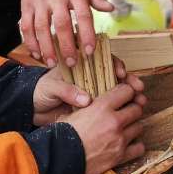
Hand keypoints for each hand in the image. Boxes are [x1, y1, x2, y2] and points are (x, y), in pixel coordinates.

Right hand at [20, 0, 113, 67]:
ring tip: (52, 63)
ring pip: (41, 28)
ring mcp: (40, 2)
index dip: (87, 34)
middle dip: (66, 46)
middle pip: (62, 24)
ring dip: (46, 47)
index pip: (83, 16)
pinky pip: (26, 26)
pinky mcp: (26, 6)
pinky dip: (30, 42)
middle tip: (72, 63)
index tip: (90, 51)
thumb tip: (111, 9)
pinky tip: (36, 54)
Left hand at [31, 57, 146, 125]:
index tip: (120, 74)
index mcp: (81, 66)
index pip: (103, 60)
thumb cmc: (40, 91)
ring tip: (141, 101)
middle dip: (129, 81)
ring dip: (130, 96)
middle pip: (115, 76)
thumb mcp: (51, 87)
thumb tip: (86, 100)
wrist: (32, 109)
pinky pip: (110, 108)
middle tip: (138, 88)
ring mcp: (93, 93)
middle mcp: (90, 77)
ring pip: (117, 92)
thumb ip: (67, 91)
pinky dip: (121, 110)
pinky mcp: (93, 109)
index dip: (115, 65)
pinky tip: (132, 114)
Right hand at [64, 83, 147, 173]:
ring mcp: (119, 139)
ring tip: (125, 128)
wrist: (60, 159)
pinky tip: (128, 144)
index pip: (127, 90)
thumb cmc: (61, 135)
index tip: (124, 95)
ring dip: (133, 126)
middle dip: (132, 108)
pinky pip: (139, 148)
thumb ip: (87, 106)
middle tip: (125, 111)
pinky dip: (135, 145)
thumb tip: (90, 101)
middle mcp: (114, 121)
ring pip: (139, 126)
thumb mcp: (72, 113)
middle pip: (137, 108)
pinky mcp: (120, 156)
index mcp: (102, 107)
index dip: (126, 91)